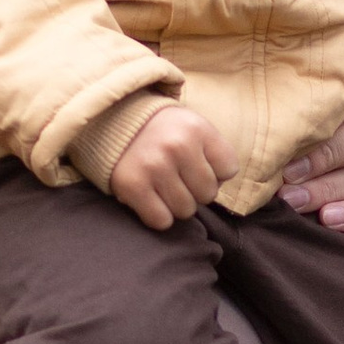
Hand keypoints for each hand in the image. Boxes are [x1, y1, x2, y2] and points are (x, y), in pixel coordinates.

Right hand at [110, 97, 236, 230]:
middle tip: (177, 176)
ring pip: (186, 210)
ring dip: (176, 204)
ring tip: (163, 186)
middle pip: (208, 194)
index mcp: (197, 128)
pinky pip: (161, 220)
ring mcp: (154, 166)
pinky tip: (151, 197)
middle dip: (196, 190)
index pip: (229, 169)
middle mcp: (177, 146)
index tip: (197, 164)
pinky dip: (158, 215)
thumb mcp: (192, 127)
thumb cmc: (162, 131)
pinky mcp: (132, 185)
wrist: (113, 122)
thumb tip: (216, 189)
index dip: (216, 172)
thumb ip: (212, 153)